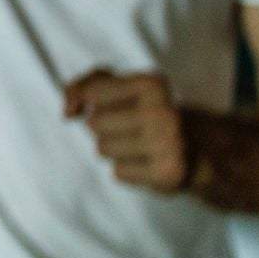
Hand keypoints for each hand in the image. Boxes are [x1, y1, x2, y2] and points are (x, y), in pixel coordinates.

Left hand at [63, 68, 191, 192]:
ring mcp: (170, 143)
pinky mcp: (169, 173)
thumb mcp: (112, 87)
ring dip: (114, 149)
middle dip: (104, 128)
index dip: (95, 102)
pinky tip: (147, 163)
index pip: (92, 93)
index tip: (120, 105)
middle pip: (94, 123)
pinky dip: (127, 170)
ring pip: (103, 149)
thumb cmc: (140, 112)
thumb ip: (80, 86)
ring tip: (139, 145)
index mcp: (152, 84)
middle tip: (131, 128)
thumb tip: (68, 112)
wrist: (190, 151)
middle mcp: (165, 111)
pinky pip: (118, 172)